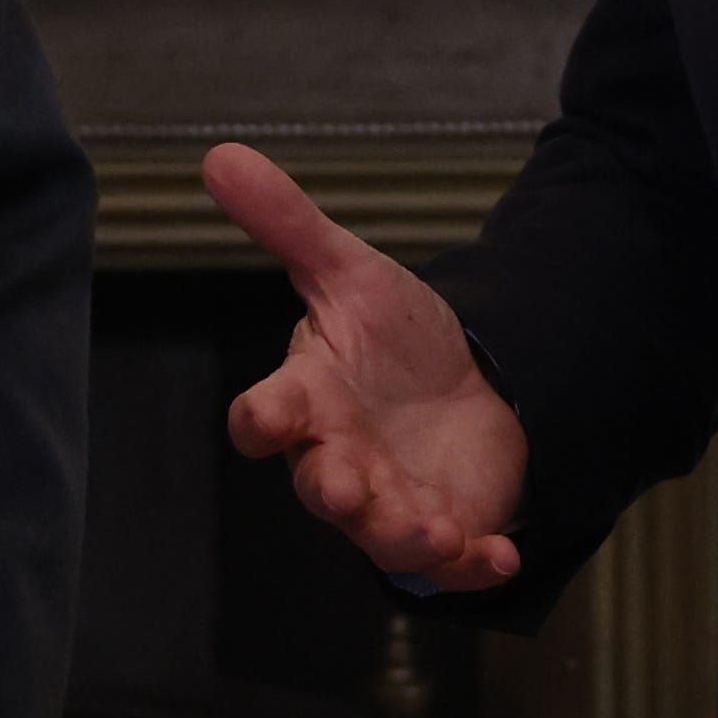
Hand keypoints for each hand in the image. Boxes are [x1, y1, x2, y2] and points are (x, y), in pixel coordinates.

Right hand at [209, 144, 531, 595]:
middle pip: (320, 486)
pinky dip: (472, 564)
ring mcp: (390, 500)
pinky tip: (499, 555)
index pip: (267, 416)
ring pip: (382, 533)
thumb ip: (287, 224)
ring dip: (405, 536)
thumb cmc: (390, 339)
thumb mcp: (349, 272)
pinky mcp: (445, 525)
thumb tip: (218, 154)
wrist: (468, 384)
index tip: (262, 420)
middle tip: (345, 489)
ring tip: (435, 530)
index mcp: (309, 400)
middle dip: (333, 490)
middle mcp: (340, 459)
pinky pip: (451, 561)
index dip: (261, 421)